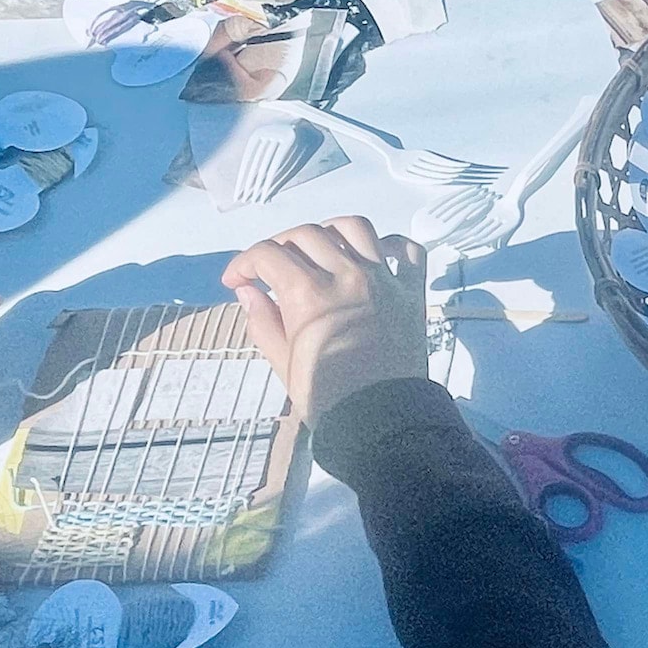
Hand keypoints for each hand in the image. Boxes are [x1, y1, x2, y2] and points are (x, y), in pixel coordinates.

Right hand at [221, 217, 427, 423]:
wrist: (381, 419)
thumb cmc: (327, 396)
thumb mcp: (282, 362)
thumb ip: (263, 320)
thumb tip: (248, 290)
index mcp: (309, 294)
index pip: (268, 255)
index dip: (244, 263)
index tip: (236, 280)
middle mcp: (347, 276)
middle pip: (307, 234)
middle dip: (279, 245)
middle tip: (271, 268)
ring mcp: (384, 280)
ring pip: (356, 228)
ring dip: (330, 231)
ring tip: (318, 250)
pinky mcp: (411, 291)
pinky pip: (408, 250)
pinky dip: (390, 244)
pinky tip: (372, 256)